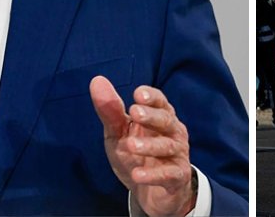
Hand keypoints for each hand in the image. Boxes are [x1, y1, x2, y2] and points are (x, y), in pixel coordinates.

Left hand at [90, 77, 193, 216]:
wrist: (151, 193)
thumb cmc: (136, 155)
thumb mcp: (118, 133)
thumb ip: (110, 110)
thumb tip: (97, 80)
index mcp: (160, 117)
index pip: (160, 101)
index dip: (151, 97)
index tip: (137, 94)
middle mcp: (173, 132)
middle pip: (166, 120)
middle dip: (151, 116)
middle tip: (134, 113)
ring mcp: (177, 155)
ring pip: (167, 146)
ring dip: (150, 145)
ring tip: (131, 145)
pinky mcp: (177, 177)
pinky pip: (168, 174)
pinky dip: (153, 175)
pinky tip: (138, 175)